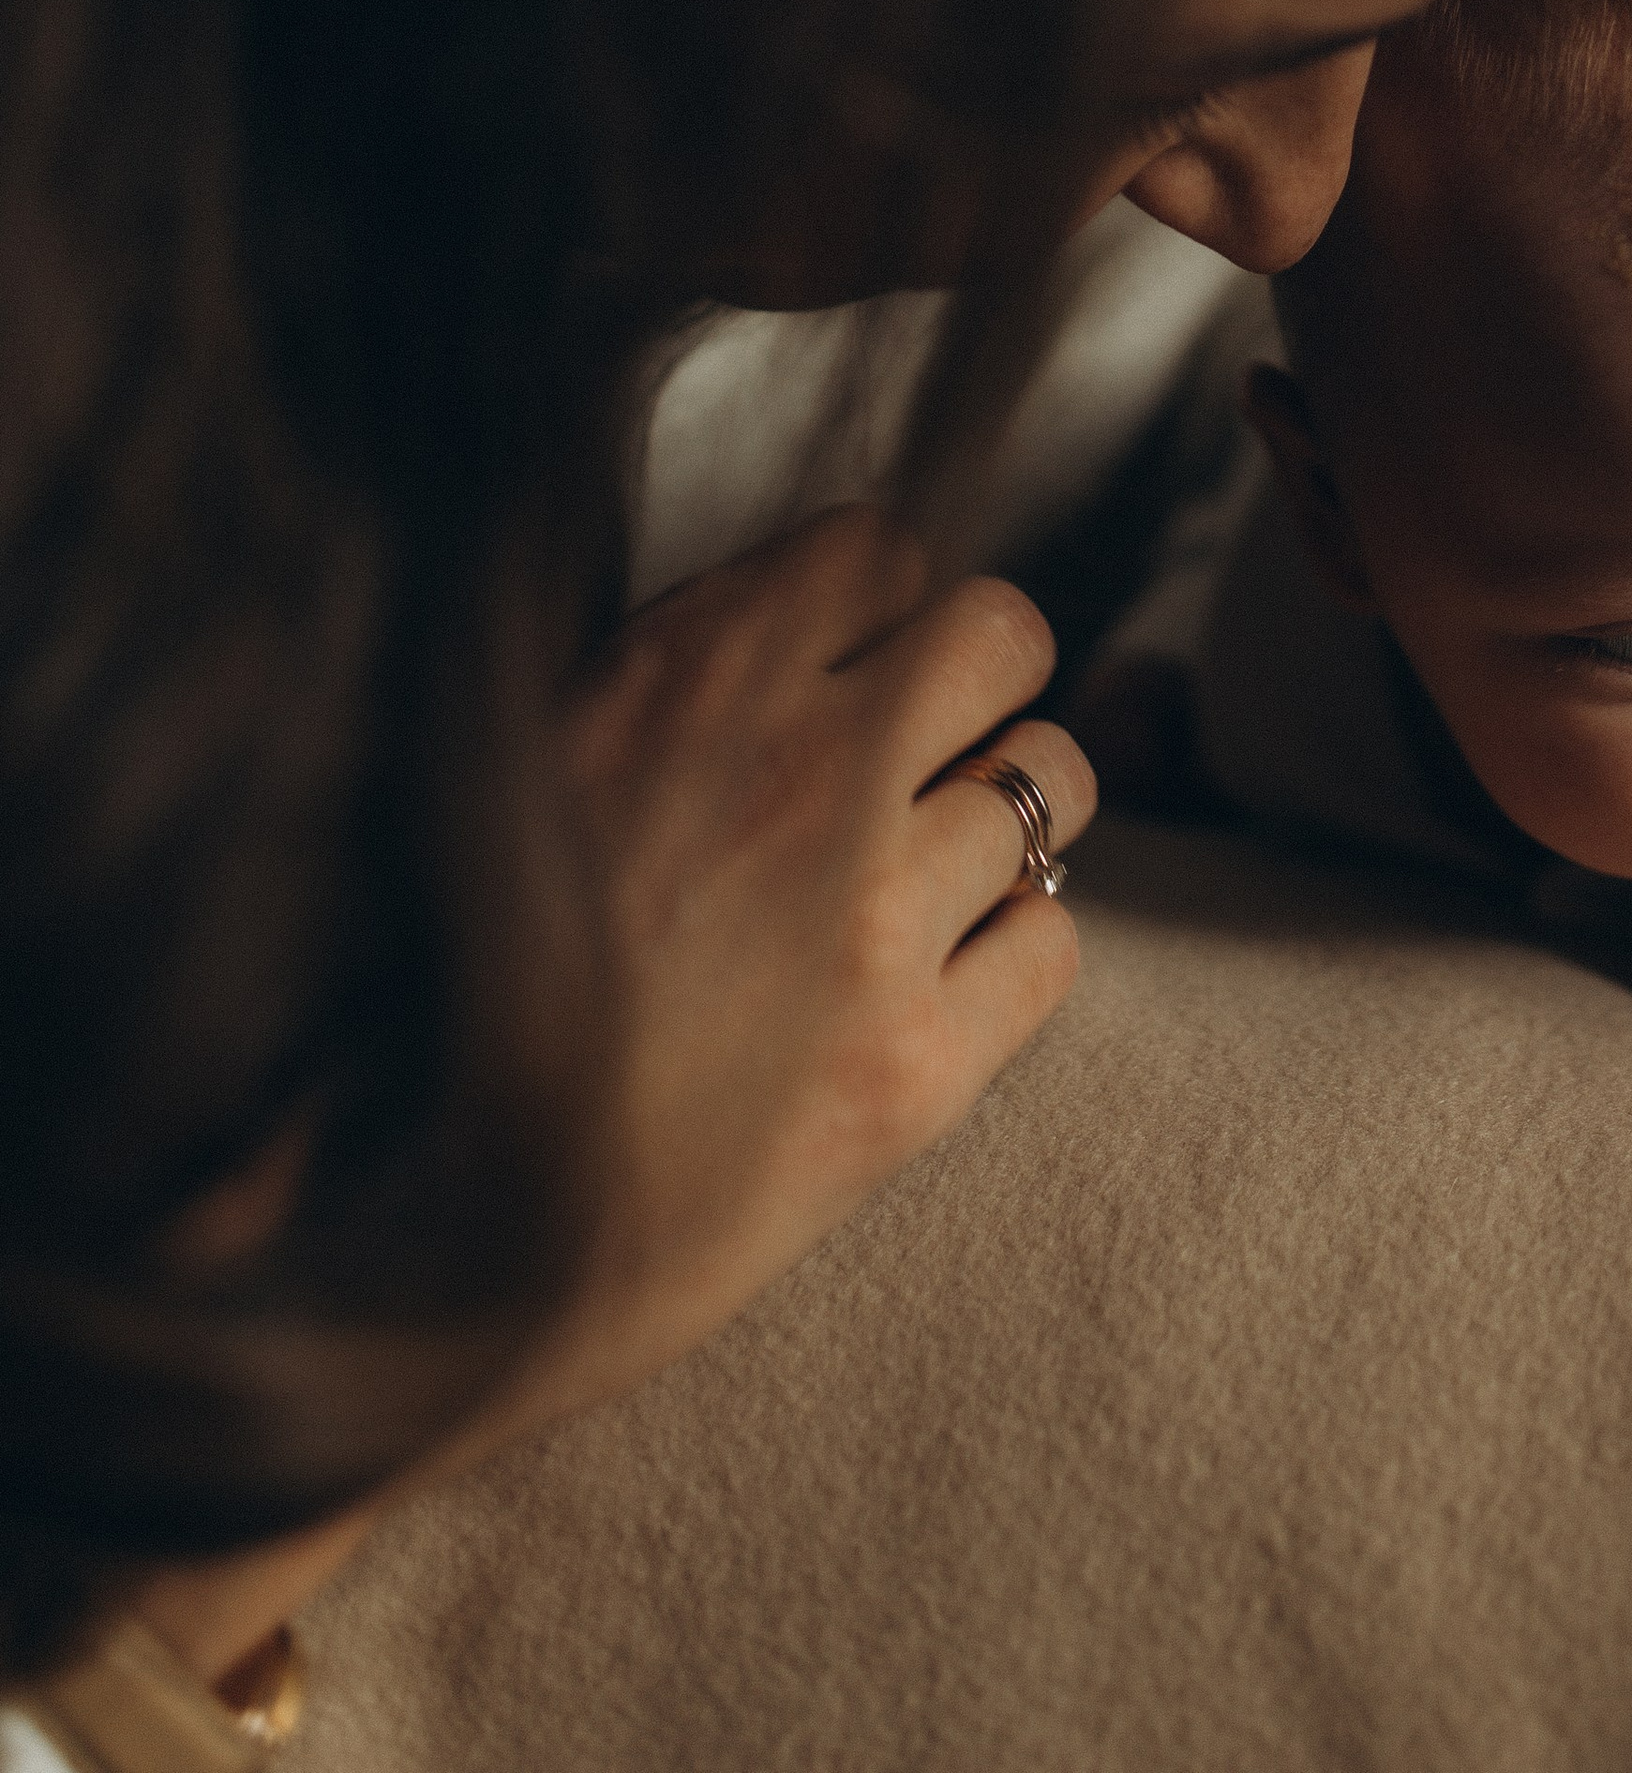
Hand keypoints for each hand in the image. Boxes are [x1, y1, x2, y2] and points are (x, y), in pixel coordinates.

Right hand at [526, 505, 1090, 1429]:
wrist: (429, 1232)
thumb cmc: (455, 984)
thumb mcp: (534, 753)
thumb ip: (680, 668)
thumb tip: (813, 607)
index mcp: (691, 678)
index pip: (881, 546)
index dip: (873, 611)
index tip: (846, 671)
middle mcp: (803, 773)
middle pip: (1007, 634)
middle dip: (978, 683)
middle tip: (928, 756)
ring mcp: (873, 922)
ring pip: (1056, 781)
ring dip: (1003, 818)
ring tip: (926, 878)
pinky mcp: (916, 1068)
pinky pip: (1056, 940)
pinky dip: (1010, 952)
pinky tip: (929, 984)